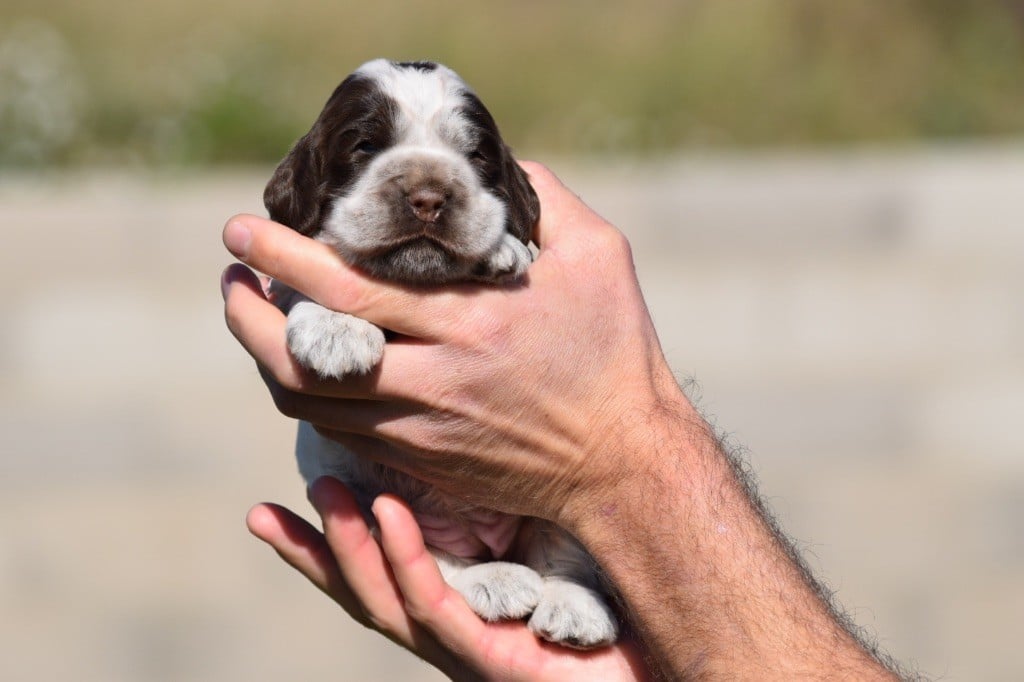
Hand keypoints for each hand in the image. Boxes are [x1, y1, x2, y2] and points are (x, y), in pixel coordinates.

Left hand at [222, 162, 687, 526]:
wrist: (622, 462)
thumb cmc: (615, 353)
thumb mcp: (600, 257)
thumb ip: (547, 199)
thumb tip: (498, 164)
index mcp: (472, 323)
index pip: (349, 290)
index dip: (282, 258)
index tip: (241, 230)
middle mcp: (436, 382)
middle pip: (305, 357)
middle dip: (247, 314)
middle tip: (230, 276)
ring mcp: (422, 430)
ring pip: (310, 403)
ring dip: (266, 359)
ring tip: (254, 319)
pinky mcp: (421, 461)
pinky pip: (339, 433)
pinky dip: (310, 397)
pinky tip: (307, 365)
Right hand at [247, 477, 649, 680]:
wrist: (667, 655)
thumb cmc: (608, 586)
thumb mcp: (539, 530)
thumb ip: (499, 492)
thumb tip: (477, 407)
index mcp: (453, 601)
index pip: (369, 571)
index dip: (315, 545)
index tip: (266, 509)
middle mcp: (451, 630)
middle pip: (363, 593)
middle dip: (316, 552)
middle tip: (270, 507)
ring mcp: (472, 651)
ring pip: (390, 604)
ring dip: (352, 549)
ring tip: (327, 493)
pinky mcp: (501, 663)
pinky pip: (442, 613)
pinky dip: (408, 564)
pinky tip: (390, 514)